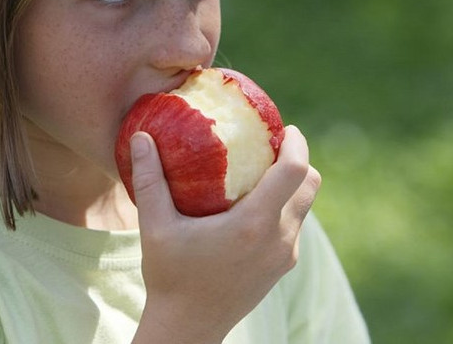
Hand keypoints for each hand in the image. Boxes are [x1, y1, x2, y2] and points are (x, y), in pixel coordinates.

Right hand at [129, 126, 319, 343]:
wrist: (188, 329)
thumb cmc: (170, 277)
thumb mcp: (155, 227)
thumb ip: (149, 179)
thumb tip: (141, 137)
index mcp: (253, 224)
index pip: (295, 171)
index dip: (297, 143)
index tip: (284, 128)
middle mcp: (278, 239)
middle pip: (311, 185)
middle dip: (298, 159)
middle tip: (271, 145)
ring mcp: (284, 256)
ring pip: (305, 207)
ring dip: (292, 185)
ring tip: (262, 172)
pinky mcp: (281, 267)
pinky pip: (295, 227)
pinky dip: (284, 208)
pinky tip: (253, 205)